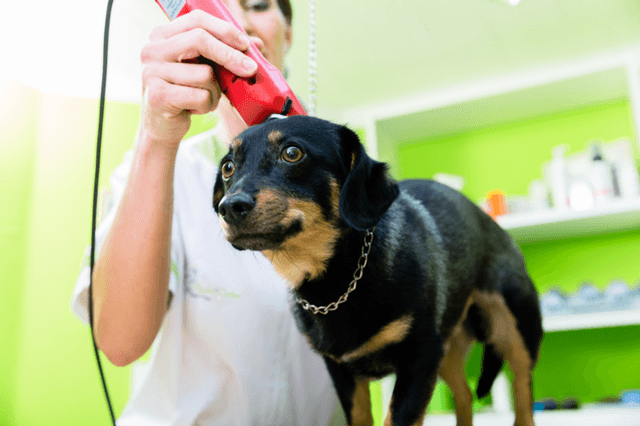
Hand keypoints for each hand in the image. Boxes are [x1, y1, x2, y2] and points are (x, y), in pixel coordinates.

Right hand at [139, 10, 259, 149]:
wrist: (162, 126)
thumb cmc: (186, 92)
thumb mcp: (203, 68)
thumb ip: (224, 53)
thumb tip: (256, 45)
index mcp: (162, 36)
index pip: (197, 20)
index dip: (224, 30)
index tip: (245, 43)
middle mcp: (152, 50)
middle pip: (200, 40)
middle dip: (230, 55)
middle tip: (250, 69)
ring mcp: (152, 73)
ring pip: (204, 74)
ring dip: (215, 91)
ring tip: (204, 97)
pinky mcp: (158, 96)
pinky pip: (200, 96)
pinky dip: (207, 105)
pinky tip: (196, 108)